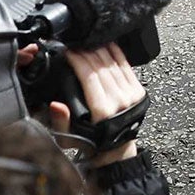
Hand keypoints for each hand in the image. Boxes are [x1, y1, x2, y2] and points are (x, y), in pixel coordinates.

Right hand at [47, 42, 146, 167]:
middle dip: (87, 51)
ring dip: (100, 49)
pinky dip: (116, 53)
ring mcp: (131, 94)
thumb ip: (61, 121)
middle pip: (102, 66)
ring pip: (114, 63)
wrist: (117, 152)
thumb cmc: (91, 145)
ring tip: (87, 43)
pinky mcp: (138, 91)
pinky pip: (127, 66)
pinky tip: (107, 45)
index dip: (78, 60)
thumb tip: (55, 103)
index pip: (89, 75)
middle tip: (75, 44)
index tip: (68, 51)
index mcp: (103, 111)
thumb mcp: (69, 138)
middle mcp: (119, 100)